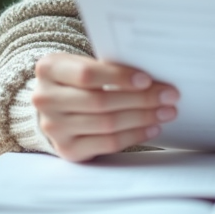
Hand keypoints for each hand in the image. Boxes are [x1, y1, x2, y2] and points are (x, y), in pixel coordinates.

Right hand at [32, 52, 178, 162]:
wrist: (54, 104)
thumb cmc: (77, 78)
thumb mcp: (82, 63)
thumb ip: (107, 67)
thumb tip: (153, 77)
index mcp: (48, 69)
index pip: (87, 75)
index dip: (119, 77)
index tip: (148, 79)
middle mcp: (45, 99)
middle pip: (100, 102)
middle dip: (141, 99)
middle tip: (169, 95)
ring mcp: (54, 127)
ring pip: (107, 124)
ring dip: (143, 118)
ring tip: (166, 111)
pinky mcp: (67, 149)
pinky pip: (107, 143)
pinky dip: (134, 135)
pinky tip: (151, 127)